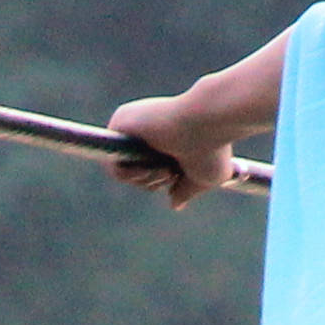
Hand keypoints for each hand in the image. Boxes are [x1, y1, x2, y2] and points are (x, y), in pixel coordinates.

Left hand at [106, 92, 231, 209]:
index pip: (150, 171)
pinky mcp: (120, 120)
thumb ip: (187, 189)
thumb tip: (175, 204)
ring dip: (147, 179)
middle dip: (154, 182)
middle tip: (172, 171)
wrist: (207, 121)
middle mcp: (147, 131)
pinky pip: (112, 164)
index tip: (175, 177)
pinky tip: (149, 166)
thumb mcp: (205, 177)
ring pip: (124, 172)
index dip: (160, 181)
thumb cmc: (212, 148)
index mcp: (164, 139)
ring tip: (166, 167)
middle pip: (135, 175)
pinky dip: (130, 173)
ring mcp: (132, 125)